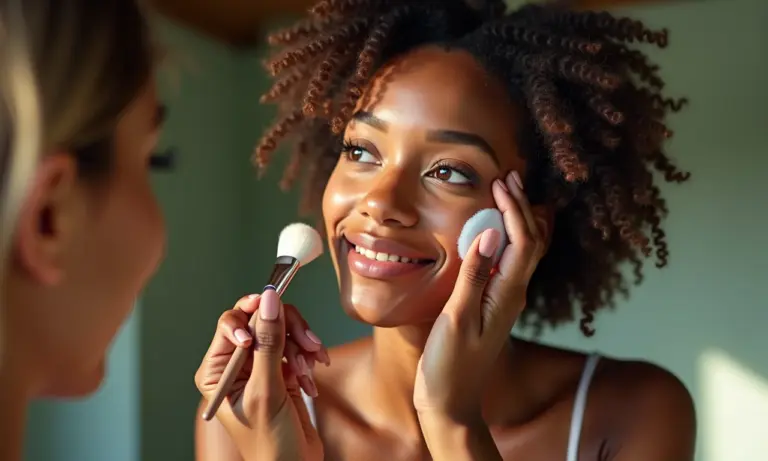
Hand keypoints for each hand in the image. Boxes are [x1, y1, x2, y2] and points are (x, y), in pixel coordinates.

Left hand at [194, 288, 328, 460]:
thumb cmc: (269, 442)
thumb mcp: (266, 390)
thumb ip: (268, 343)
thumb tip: (269, 300)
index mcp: (217, 370)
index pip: (231, 322)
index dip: (252, 314)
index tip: (272, 314)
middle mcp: (236, 365)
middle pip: (262, 321)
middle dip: (287, 330)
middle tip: (308, 342)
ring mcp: (260, 366)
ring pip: (283, 331)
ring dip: (301, 347)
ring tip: (309, 370)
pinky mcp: (282, 371)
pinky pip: (296, 347)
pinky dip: (307, 359)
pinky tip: (310, 380)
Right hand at [414, 170, 546, 425]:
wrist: (451, 400)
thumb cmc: (450, 364)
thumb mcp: (458, 319)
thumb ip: (474, 276)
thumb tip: (489, 233)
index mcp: (508, 295)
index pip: (523, 242)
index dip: (515, 209)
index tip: (500, 182)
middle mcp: (512, 294)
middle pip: (530, 242)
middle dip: (521, 207)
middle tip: (508, 176)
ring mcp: (504, 299)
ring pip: (521, 251)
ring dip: (515, 219)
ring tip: (504, 193)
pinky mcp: (492, 304)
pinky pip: (506, 262)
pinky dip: (502, 238)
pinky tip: (488, 229)